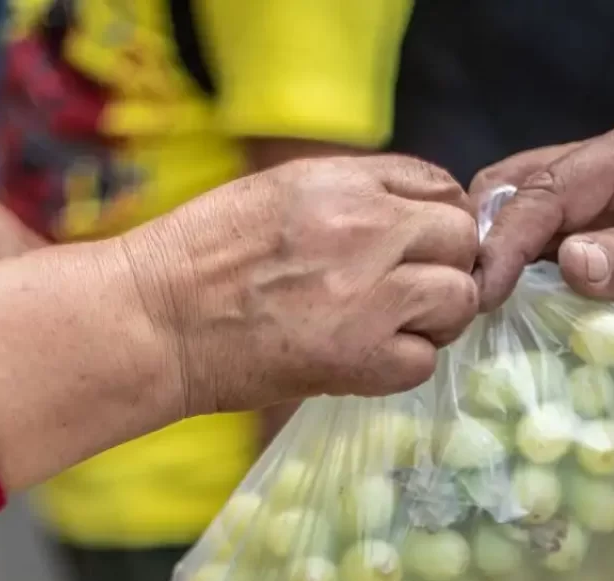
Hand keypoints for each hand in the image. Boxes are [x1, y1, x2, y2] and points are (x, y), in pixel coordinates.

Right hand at [121, 154, 479, 411]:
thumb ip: (351, 197)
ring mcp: (367, 294)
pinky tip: (366, 359)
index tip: (420, 249)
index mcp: (341, 181)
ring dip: (437, 318)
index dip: (439, 222)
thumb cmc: (202, 259)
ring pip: (459, 299)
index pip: (440, 188)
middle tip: (412, 293)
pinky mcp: (359, 356)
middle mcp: (364, 228)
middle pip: (461, 240)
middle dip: (447, 267)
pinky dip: (404, 365)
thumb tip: (413, 218)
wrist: (152, 319)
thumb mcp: (279, 194)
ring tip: (393, 328)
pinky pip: (424, 360)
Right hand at [472, 119, 613, 323]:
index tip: (479, 295)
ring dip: (506, 261)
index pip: (544, 190)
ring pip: (534, 217)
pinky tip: (521, 316)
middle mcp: (612, 165)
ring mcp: (613, 195)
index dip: (503, 242)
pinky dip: (534, 276)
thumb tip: (565, 265)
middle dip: (484, 240)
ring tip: (479, 314)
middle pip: (520, 189)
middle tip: (461, 302)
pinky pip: (561, 244)